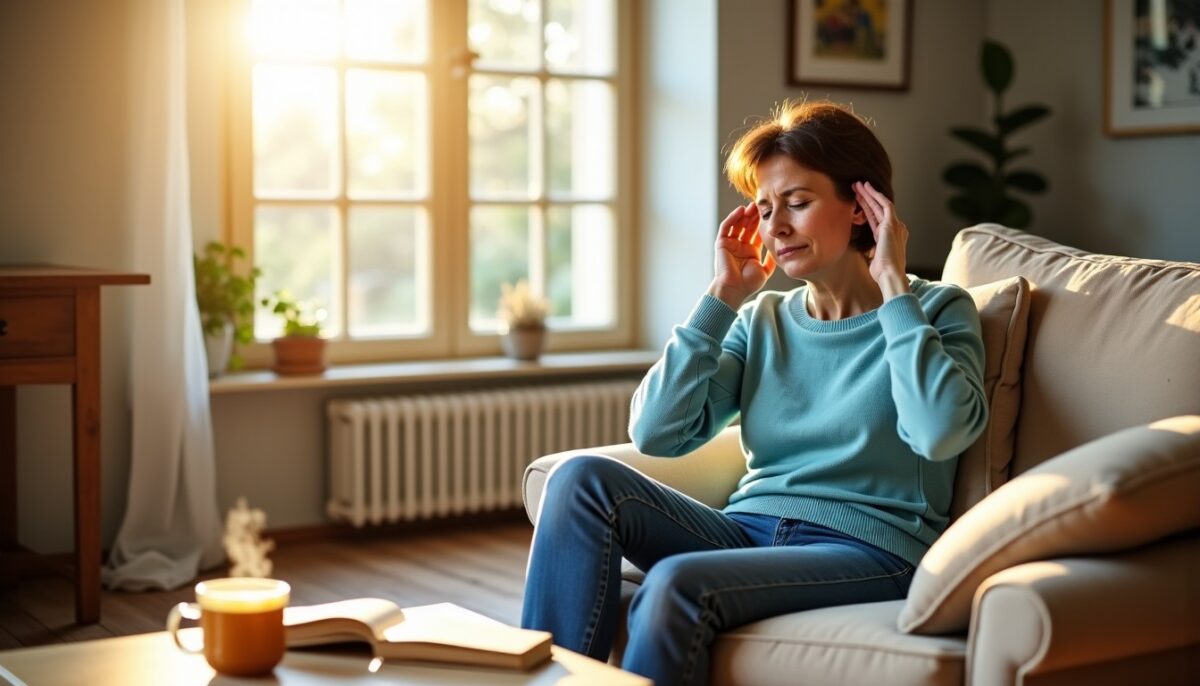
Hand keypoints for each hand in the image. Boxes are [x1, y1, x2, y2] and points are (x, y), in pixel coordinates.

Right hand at [708, 203, 775, 308]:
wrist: (734, 289)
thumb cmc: (748, 284)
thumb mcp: (765, 270)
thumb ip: (771, 260)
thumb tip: (779, 250)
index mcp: (750, 252)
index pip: (757, 233)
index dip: (763, 224)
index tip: (771, 213)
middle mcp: (740, 246)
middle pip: (748, 227)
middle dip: (754, 216)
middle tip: (762, 205)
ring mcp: (730, 244)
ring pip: (737, 224)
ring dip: (744, 214)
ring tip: (752, 205)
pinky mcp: (721, 243)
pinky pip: (726, 227)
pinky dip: (732, 218)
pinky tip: (740, 210)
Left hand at [854, 181, 909, 298]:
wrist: (890, 274)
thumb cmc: (882, 272)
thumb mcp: (874, 259)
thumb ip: (872, 251)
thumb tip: (867, 252)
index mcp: (890, 237)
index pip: (876, 219)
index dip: (866, 209)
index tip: (857, 201)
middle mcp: (896, 229)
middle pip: (878, 209)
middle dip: (867, 197)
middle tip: (856, 187)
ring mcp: (895, 225)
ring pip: (880, 204)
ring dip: (869, 194)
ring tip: (858, 185)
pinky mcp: (892, 224)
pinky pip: (884, 205)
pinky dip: (876, 196)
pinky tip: (867, 188)